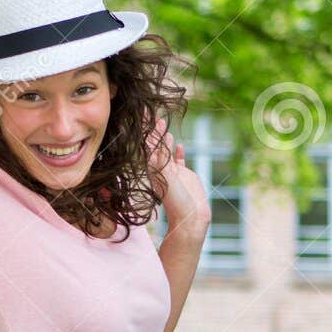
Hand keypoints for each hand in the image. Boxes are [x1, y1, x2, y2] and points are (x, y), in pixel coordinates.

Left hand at [147, 117, 207, 233]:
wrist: (190, 218)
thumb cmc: (176, 201)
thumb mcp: (165, 177)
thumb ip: (159, 160)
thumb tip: (149, 142)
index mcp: (152, 170)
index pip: (146, 145)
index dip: (144, 130)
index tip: (141, 115)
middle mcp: (160, 170)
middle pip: (155, 146)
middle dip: (154, 130)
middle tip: (152, 114)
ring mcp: (172, 172)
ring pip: (166, 151)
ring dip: (164, 138)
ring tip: (163, 124)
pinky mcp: (184, 176)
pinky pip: (179, 161)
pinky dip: (178, 152)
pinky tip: (179, 145)